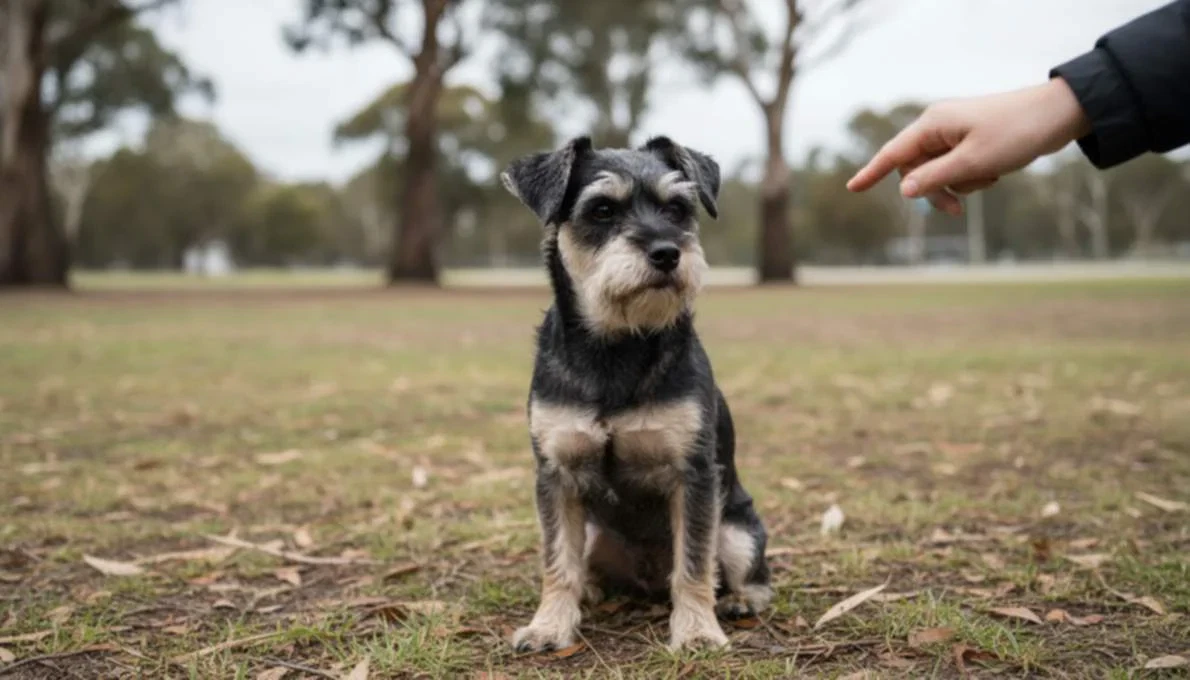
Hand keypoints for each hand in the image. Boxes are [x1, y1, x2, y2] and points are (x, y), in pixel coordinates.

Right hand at [846, 79, 1091, 214]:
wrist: (1056, 116)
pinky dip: (972, 176)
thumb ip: (934, 177)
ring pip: (940, 171)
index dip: (871, 172)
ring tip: (989, 177)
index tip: (852, 189)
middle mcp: (938, 127)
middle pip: (917, 169)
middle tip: (956, 211)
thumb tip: (903, 191)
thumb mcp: (972, 162)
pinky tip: (995, 170)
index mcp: (932, 125)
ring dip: (960, 184)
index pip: (892, 153)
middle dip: (935, 190)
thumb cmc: (1014, 133)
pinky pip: (958, 167)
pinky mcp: (970, 140)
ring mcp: (954, 133)